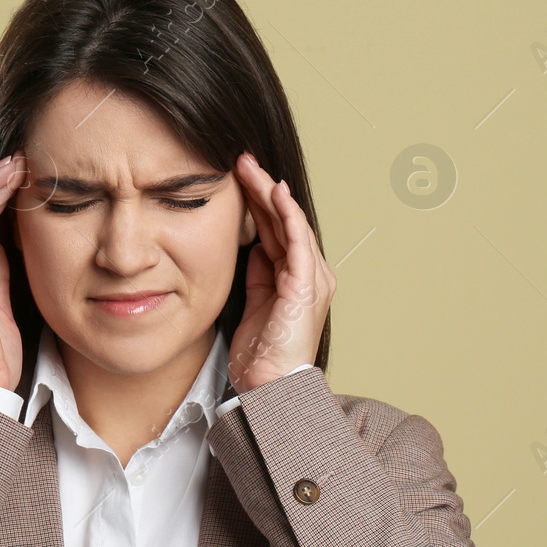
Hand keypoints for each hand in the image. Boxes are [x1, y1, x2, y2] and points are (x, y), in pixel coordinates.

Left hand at [227, 152, 335, 393]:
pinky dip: (286, 213)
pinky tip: (273, 191)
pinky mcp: (307, 285)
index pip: (275, 230)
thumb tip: (251, 248)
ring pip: (289, 223)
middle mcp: (309, 274)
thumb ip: (257, 275)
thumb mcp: (254, 305)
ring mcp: (311, 278)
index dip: (256, 203)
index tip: (235, 178)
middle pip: (282, 221)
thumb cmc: (261, 356)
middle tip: (240, 159)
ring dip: (269, 192)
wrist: (270, 387)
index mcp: (296, 279)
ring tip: (248, 166)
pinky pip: (297, 240)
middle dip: (261, 188)